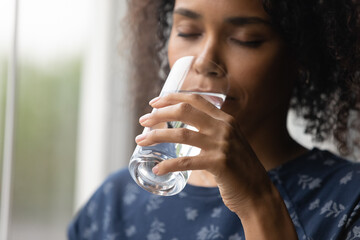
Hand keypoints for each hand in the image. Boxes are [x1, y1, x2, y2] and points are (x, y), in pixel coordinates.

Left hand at [136, 93, 272, 215]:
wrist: (258, 192)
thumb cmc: (238, 168)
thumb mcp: (229, 142)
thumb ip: (212, 132)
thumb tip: (184, 130)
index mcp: (226, 119)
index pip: (195, 99)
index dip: (172, 98)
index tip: (154, 103)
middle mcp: (224, 127)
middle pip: (184, 111)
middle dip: (160, 114)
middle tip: (143, 121)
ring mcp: (222, 145)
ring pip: (181, 135)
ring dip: (157, 136)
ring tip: (141, 141)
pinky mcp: (219, 164)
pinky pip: (186, 162)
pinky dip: (168, 165)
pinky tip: (157, 169)